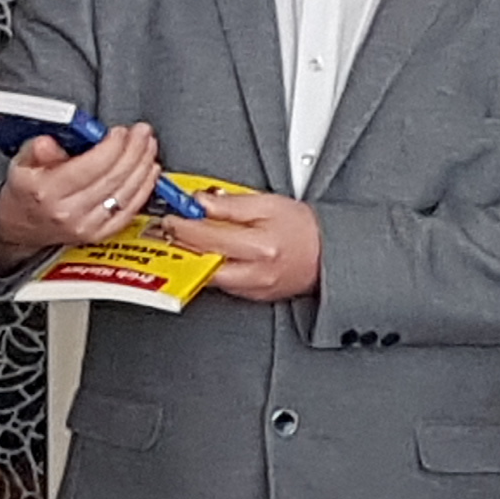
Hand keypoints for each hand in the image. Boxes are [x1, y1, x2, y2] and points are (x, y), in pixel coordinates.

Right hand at [0, 125, 164, 268]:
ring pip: (125, 193)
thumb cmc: (24, 191)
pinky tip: (149, 172)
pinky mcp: (97, 235)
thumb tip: (48, 143)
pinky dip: (143, 189)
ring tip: (148, 146)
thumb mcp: (21, 163)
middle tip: (142, 132)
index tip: (120, 131)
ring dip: (142, 166)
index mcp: (47, 191)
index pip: (90, 166)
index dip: (112, 146)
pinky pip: (128, 211)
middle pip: (112, 177)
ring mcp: (85, 226)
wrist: (20, 226)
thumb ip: (37, 149)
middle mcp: (67, 212)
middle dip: (133, 150)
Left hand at [181, 187, 323, 303]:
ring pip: (209, 277)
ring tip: (188, 240)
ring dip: (194, 258)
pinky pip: (222, 284)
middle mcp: (255, 272)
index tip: (172, 216)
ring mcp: (254, 288)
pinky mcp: (253, 296)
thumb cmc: (303, 227)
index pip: (209, 237)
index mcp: (260, 247)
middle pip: (203, 262)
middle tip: (171, 229)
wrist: (328, 252)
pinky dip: (211, 268)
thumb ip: (230, 204)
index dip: (184, 226)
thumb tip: (200, 202)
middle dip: (182, 245)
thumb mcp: (268, 204)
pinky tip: (209, 254)